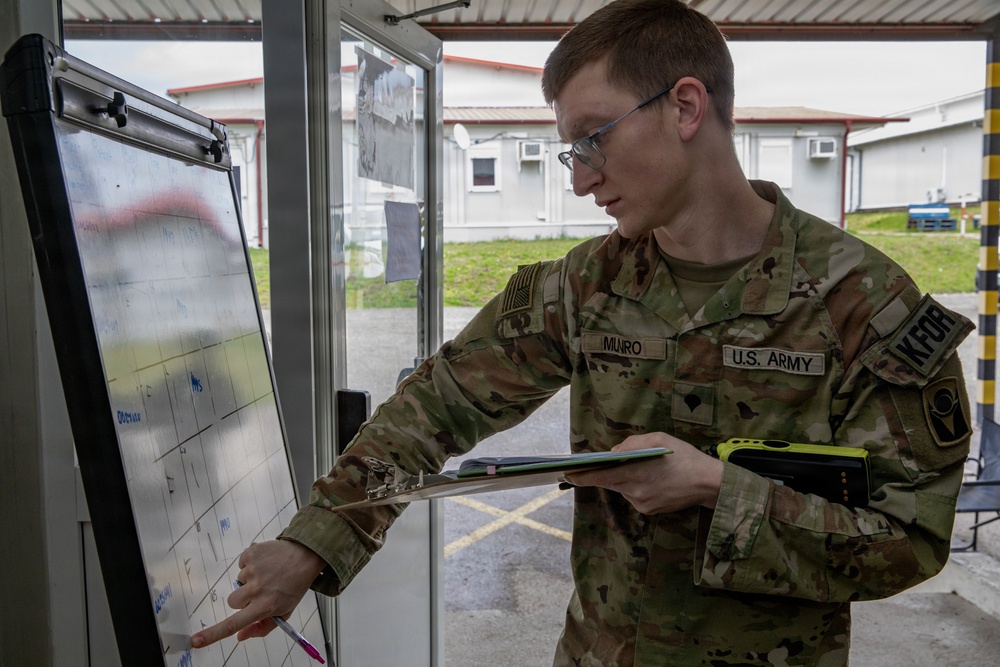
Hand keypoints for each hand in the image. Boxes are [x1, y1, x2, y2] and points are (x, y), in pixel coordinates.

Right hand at [190, 539, 325, 648]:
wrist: (305, 556)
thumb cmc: (294, 585)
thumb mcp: (284, 612)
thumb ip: (262, 628)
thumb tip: (240, 636)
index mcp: (264, 606)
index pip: (233, 624)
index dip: (212, 634)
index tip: (195, 641)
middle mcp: (257, 589)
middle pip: (232, 602)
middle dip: (243, 599)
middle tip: (261, 591)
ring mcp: (253, 570)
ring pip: (238, 582)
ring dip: (250, 580)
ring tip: (268, 574)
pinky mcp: (251, 553)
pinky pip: (241, 563)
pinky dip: (251, 563)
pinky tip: (266, 563)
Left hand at [564, 433, 722, 513]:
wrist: (709, 484)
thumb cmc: (684, 457)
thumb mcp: (658, 439)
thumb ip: (631, 444)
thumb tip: (614, 452)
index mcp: (633, 472)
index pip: (599, 476)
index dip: (581, 476)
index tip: (566, 474)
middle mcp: (634, 491)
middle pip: (610, 482)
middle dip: (604, 473)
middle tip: (599, 464)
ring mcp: (641, 503)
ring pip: (624, 488)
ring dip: (626, 478)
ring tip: (644, 469)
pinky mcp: (649, 511)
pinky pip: (635, 496)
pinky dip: (638, 487)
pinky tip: (654, 480)